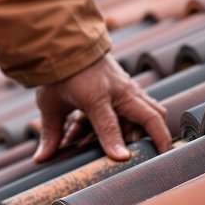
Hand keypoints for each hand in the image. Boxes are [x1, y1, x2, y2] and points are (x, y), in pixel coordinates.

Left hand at [34, 53, 170, 162]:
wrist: (69, 44)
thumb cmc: (59, 75)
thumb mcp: (50, 105)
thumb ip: (50, 133)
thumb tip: (40, 159)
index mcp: (95, 95)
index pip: (107, 123)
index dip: (114, 142)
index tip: (122, 159)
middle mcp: (118, 91)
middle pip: (149, 115)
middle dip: (160, 137)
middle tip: (163, 157)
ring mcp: (127, 88)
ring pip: (151, 110)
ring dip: (149, 130)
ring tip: (148, 149)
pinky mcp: (129, 87)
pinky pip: (142, 107)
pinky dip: (136, 122)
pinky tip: (121, 137)